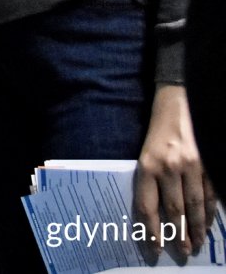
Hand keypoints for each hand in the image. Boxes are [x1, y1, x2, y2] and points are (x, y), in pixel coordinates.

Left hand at [134, 84, 216, 261]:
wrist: (178, 104)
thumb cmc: (157, 131)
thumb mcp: (145, 154)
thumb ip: (148, 181)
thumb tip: (153, 215)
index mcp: (147, 166)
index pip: (147, 206)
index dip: (151, 231)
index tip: (155, 248)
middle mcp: (169, 168)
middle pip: (174, 210)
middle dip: (178, 234)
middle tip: (182, 252)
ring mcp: (191, 166)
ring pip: (195, 205)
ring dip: (197, 228)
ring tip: (196, 244)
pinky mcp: (208, 164)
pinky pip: (211, 194)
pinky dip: (210, 212)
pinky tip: (208, 224)